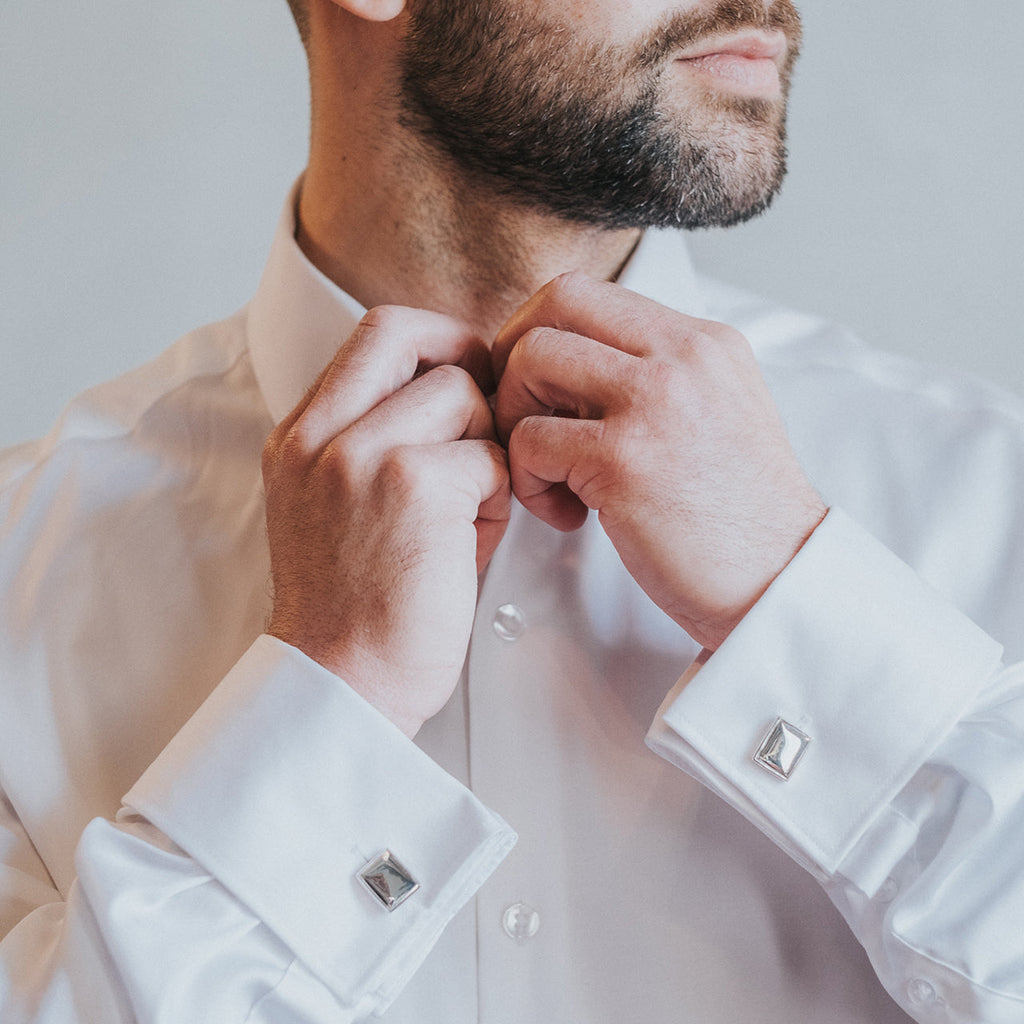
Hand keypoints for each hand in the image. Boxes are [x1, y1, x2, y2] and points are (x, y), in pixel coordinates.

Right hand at [262, 306, 510, 736]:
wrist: (344, 683)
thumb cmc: (357, 607)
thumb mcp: (338, 508)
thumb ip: (379, 442)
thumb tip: (459, 393)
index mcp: (299, 437)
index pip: (371, 335)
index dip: (432, 341)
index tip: (462, 376)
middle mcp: (320, 436)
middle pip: (408, 334)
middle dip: (464, 361)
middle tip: (487, 413)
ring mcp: (361, 455)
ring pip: (462, 394)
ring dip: (485, 445)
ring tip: (470, 507)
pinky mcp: (413, 486)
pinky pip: (490, 456)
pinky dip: (497, 493)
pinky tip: (474, 539)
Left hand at [493, 272, 825, 650]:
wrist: (778, 581)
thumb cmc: (738, 516)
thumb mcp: (718, 413)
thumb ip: (656, 378)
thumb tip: (572, 371)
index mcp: (703, 341)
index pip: (589, 291)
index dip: (540, 330)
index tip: (539, 388)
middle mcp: (681, 356)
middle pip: (554, 301)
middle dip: (515, 357)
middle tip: (523, 418)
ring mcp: (653, 402)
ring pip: (531, 361)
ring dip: (516, 420)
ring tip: (548, 474)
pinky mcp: (624, 459)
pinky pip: (529, 441)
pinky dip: (529, 481)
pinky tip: (568, 515)